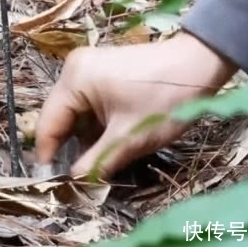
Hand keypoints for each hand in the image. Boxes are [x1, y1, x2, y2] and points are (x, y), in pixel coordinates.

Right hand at [35, 31, 237, 178]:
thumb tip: (74, 185)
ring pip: (74, 112)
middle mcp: (73, 69)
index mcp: (74, 79)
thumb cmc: (164, 100)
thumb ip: (96, 163)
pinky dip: (94, 124)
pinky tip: (106, 142)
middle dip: (68, 147)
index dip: (48, 156)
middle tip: (77, 178)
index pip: (48, 124)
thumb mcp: (128, 138)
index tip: (54, 185)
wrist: (200, 63)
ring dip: (83, 137)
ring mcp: (88, 67)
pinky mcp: (102, 71)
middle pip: (59, 117)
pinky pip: (87, 103)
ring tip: (94, 163)